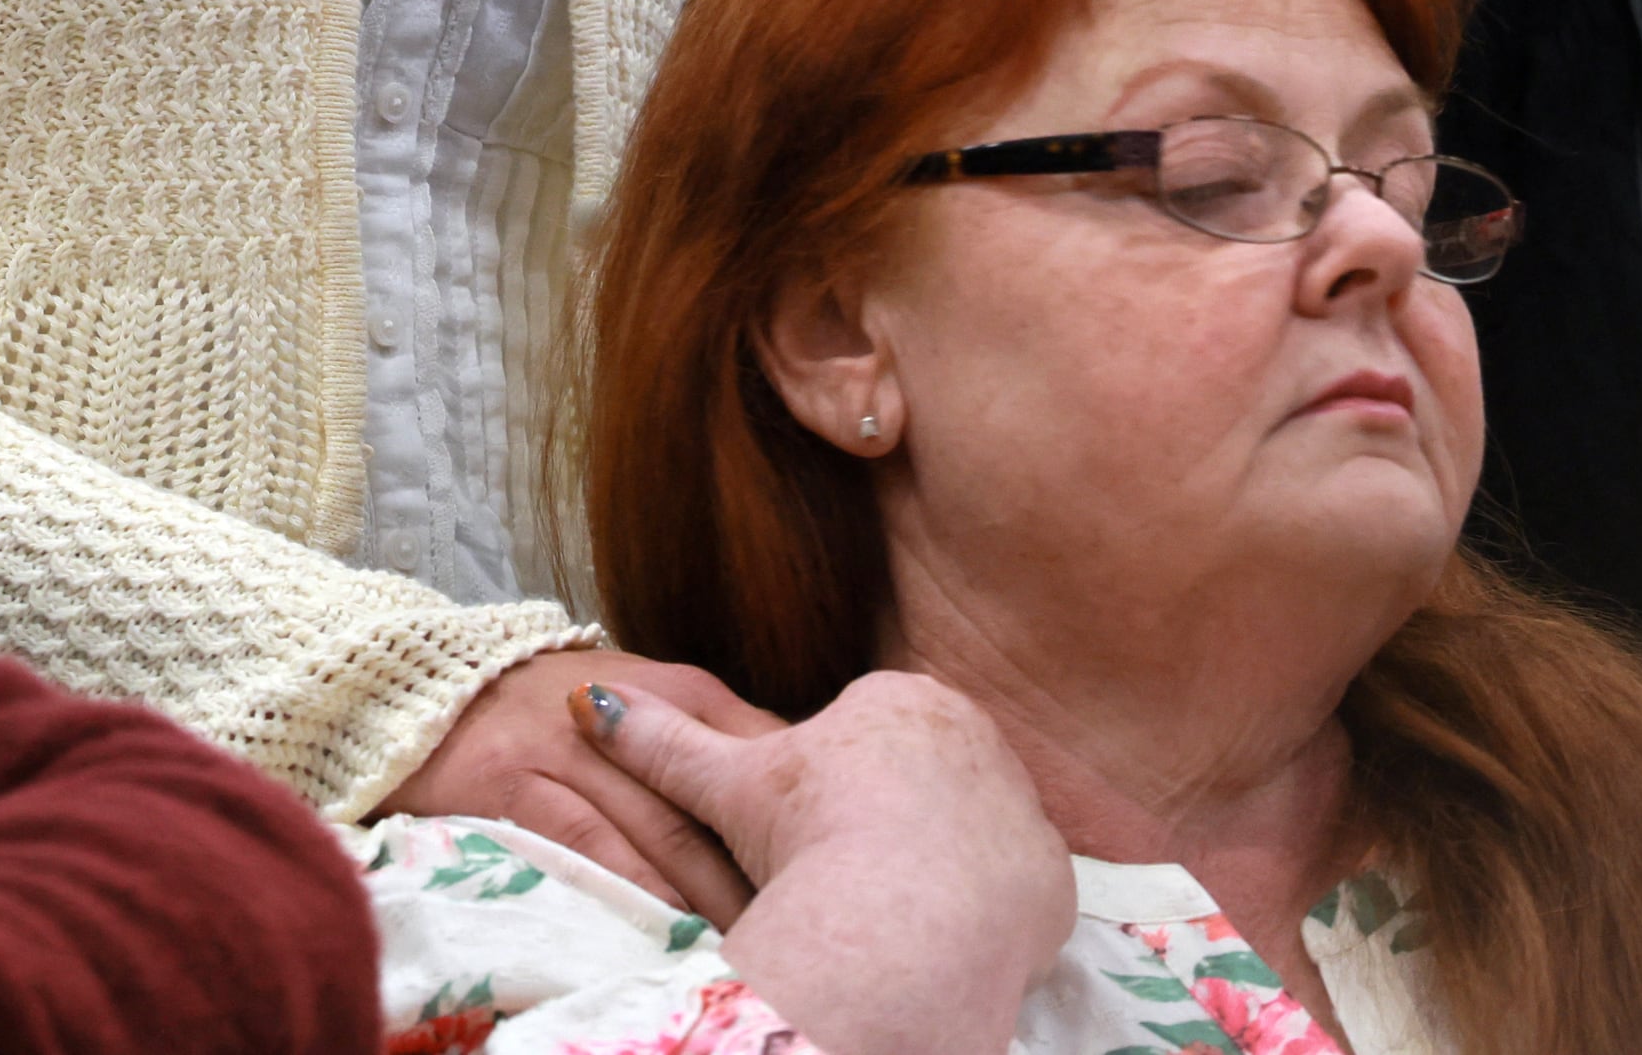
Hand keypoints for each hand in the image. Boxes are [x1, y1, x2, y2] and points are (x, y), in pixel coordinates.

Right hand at [387, 649, 779, 921]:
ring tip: (742, 948)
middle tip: (799, 929)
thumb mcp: (642, 705)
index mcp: (677, 690)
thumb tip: (802, 795)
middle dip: (756, 874)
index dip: (795, 817)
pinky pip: (584, 848)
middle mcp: (630, 712)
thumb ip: (712, 742)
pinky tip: (658, 934)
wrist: (425, 683)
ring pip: (656, 831)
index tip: (833, 870)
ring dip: (701, 897)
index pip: (759, 749)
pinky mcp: (512, 784)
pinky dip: (628, 893)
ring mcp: (567, 748)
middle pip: (713, 804)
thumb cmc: (552, 708)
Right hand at [583, 673, 1071, 1054]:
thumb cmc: (812, 835)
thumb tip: (586, 698)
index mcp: (901, 700)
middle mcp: (976, 735)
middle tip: (844, 886)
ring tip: (887, 919)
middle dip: (888, 831)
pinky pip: (1016, 890)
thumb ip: (664, 739)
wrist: (902, 917)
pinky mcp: (1054, 870)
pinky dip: (987, 915)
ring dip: (939, 872)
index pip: (864, 744)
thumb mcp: (730, 785)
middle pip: (921, 788)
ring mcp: (1022, 802)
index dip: (826, 800)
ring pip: (969, 838)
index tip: (808, 844)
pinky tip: (944, 942)